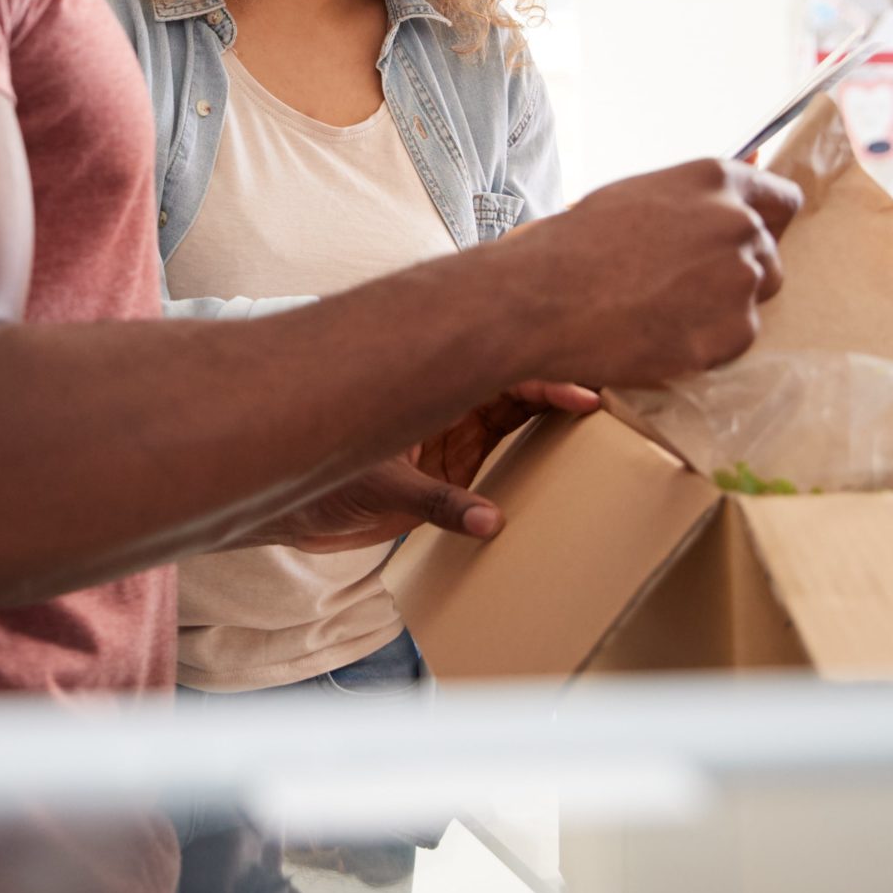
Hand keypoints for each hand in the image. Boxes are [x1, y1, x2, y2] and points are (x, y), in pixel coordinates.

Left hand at [245, 381, 598, 552]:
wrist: (287, 510)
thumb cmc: (320, 478)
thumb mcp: (381, 485)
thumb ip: (438, 502)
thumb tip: (491, 520)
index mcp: (426, 389)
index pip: (497, 372)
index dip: (544, 379)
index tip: (584, 395)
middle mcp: (442, 411)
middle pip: (513, 391)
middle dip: (557, 394)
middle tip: (605, 405)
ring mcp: (447, 444)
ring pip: (510, 426)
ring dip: (546, 429)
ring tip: (593, 437)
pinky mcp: (444, 479)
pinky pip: (494, 473)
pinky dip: (520, 478)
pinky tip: (550, 484)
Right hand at [500, 159, 802, 388]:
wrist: (541, 298)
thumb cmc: (575, 244)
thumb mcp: (639, 197)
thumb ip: (693, 203)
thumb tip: (726, 213)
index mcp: (716, 180)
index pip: (783, 199)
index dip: (767, 223)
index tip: (752, 241)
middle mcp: (739, 223)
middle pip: (768, 256)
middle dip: (735, 272)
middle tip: (680, 287)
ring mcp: (740, 279)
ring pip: (753, 300)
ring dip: (721, 309)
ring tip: (662, 311)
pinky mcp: (732, 333)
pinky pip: (735, 342)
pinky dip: (705, 344)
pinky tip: (658, 335)